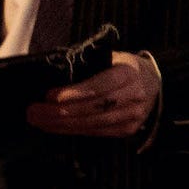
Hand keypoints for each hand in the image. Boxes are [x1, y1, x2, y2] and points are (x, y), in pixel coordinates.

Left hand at [27, 51, 161, 138]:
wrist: (153, 81)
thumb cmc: (124, 67)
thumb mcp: (110, 56)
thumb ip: (88, 63)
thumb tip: (55, 71)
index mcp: (129, 72)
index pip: (100, 85)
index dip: (74, 93)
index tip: (50, 96)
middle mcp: (134, 94)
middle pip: (94, 108)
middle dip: (60, 112)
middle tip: (35, 111)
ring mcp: (133, 114)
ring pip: (94, 123)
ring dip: (62, 124)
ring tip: (39, 121)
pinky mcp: (128, 129)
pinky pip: (97, 132)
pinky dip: (74, 130)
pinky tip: (56, 127)